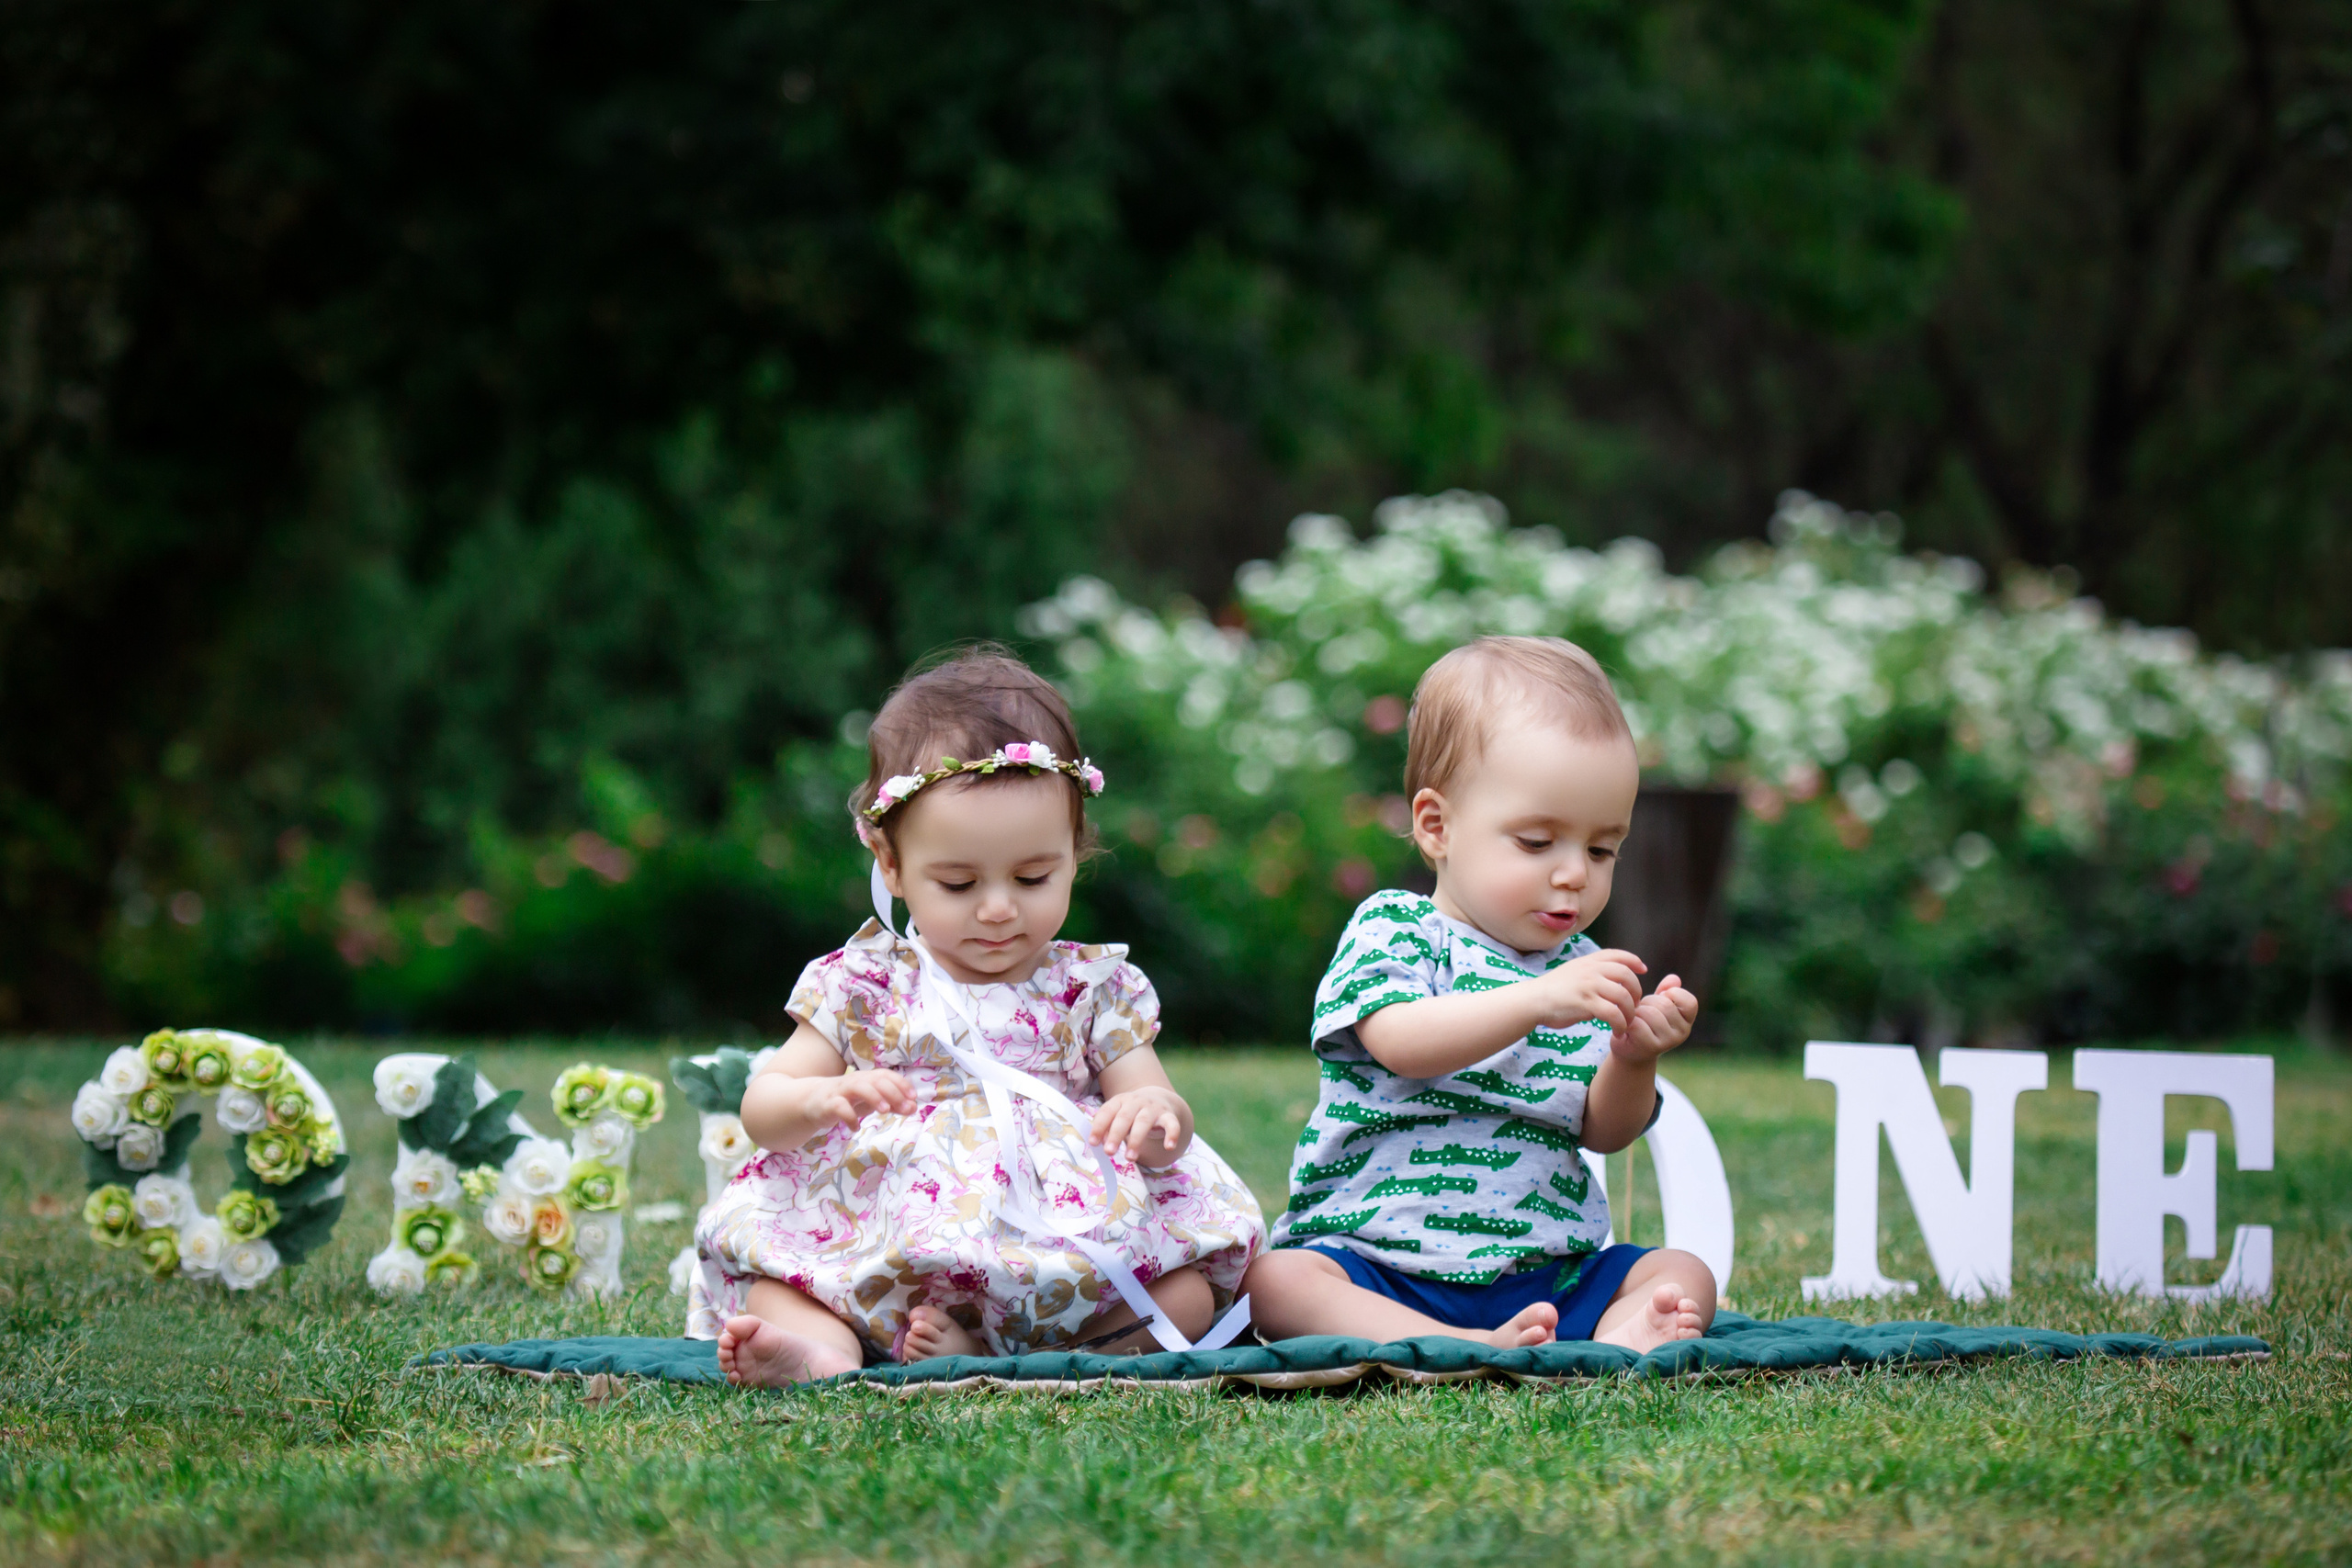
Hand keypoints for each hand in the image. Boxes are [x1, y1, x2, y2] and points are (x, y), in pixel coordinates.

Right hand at [800, 1069, 915, 1131]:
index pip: (886, 1075)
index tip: (913, 1097)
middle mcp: (855, 1081)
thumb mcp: (871, 1101)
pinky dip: (849, 1117)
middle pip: (875, 1080)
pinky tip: (855, 1128)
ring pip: (858, 1087)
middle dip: (893, 1092)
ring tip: (885, 1111)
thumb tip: (914, 1107)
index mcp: (867, 1078)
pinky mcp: (828, 1104)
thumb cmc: (848, 1100)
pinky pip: (839, 1107)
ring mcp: (840, 1091)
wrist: (813, 1102)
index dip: (901, 1084)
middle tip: (905, 1108)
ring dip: (874, 1097)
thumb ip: (892, 1104)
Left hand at [1090, 1085, 1190, 1167]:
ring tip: (1130, 1158)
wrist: (1159, 1099)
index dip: (1099, 1127)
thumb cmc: (1132, 1113)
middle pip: (1124, 1117)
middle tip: (1109, 1152)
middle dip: (1116, 1135)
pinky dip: (1172, 1134)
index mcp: (1120, 1100)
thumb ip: (1108, 1128)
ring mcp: (1153, 1108)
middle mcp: (1136, 1101)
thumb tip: (1099, 1143)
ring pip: (1143, 1122)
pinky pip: (1172, 1124)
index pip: (1107, 1111)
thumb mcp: (1118, 1116)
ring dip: (1136, 1140)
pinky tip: (1169, 1146)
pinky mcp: (1168, 1116)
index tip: (1093, 1143)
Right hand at [1531, 949, 1647, 1032]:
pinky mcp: (1586, 1003)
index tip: (1643, 970)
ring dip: (1630, 1013)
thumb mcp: (1574, 972)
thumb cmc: (1554, 990)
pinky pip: (1613, 1014)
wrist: (1534, 1000)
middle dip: (1636, 992)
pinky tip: (1617, 1031)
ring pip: (1623, 997)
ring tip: (1626, 1023)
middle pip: (1627, 976)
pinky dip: (1620, 1024)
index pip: (1619, 955)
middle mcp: (1591, 970)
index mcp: (1589, 961)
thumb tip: (1615, 986)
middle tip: (1634, 1007)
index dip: (1634, 961)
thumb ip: (1594, 974)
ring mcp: (1589, 985)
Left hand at [1617, 975, 1698, 1061]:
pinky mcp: (1651, 1047)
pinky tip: (1628, 1027)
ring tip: (1635, 1018)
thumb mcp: (1657, 1005)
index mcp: (1687, 1020)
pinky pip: (1638, 1025)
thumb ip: (1666, 991)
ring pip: (1650, 1013)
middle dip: (1648, 1002)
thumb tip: (1674, 978)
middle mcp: (1683, 1032)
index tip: (1661, 998)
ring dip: (1637, 1012)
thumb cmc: (1645, 1022)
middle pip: (1665, 1004)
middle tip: (1641, 1011)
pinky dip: (1629, 1022)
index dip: (1673, 994)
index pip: (1690, 1001)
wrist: (1630, 1049)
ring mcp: (1668, 1042)